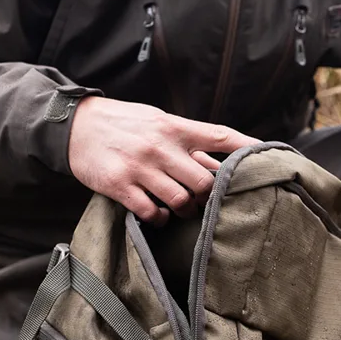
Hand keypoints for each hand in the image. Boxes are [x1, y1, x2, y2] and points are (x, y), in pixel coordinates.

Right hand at [68, 97, 258, 224]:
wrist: (74, 124)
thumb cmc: (122, 124)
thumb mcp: (156, 121)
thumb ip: (185, 139)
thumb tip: (217, 159)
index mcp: (174, 127)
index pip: (219, 136)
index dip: (246, 147)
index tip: (266, 157)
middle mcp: (160, 146)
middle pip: (205, 181)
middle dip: (208, 197)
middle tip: (201, 201)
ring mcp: (140, 167)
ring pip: (181, 200)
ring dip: (185, 211)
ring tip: (179, 208)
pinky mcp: (119, 185)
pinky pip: (152, 212)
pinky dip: (160, 219)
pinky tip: (158, 214)